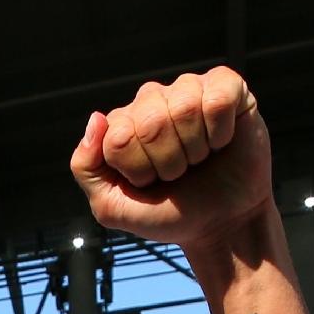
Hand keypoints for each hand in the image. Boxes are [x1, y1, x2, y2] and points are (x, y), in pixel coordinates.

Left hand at [70, 67, 271, 250]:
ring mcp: (188, 90)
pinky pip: (217, 100)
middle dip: (168, 162)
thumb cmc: (167, 213)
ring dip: (195, 149)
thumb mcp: (111, 206)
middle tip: (179, 173)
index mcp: (120, 124)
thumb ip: (85, 167)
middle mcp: (151, 100)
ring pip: (184, 108)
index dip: (138, 170)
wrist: (222, 225)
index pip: (117, 138)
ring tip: (200, 158)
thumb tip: (96, 119)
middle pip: (150, 124)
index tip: (150, 183)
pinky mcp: (227, 88)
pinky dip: (221, 132)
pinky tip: (221, 141)